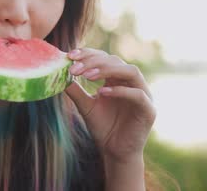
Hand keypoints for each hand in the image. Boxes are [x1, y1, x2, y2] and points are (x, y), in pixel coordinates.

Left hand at [64, 48, 155, 162]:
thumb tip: (58, 74)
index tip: (70, 56)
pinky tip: (101, 92)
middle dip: (93, 62)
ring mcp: (143, 94)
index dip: (88, 53)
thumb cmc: (102, 126)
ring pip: (130, 71)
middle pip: (116, 61)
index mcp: (117, 79)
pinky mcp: (149, 110)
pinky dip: (120, 91)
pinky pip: (137, 94)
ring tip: (87, 75)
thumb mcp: (85, 106)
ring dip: (107, 70)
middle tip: (75, 68)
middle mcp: (131, 83)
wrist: (115, 152)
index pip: (104, 57)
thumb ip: (75, 90)